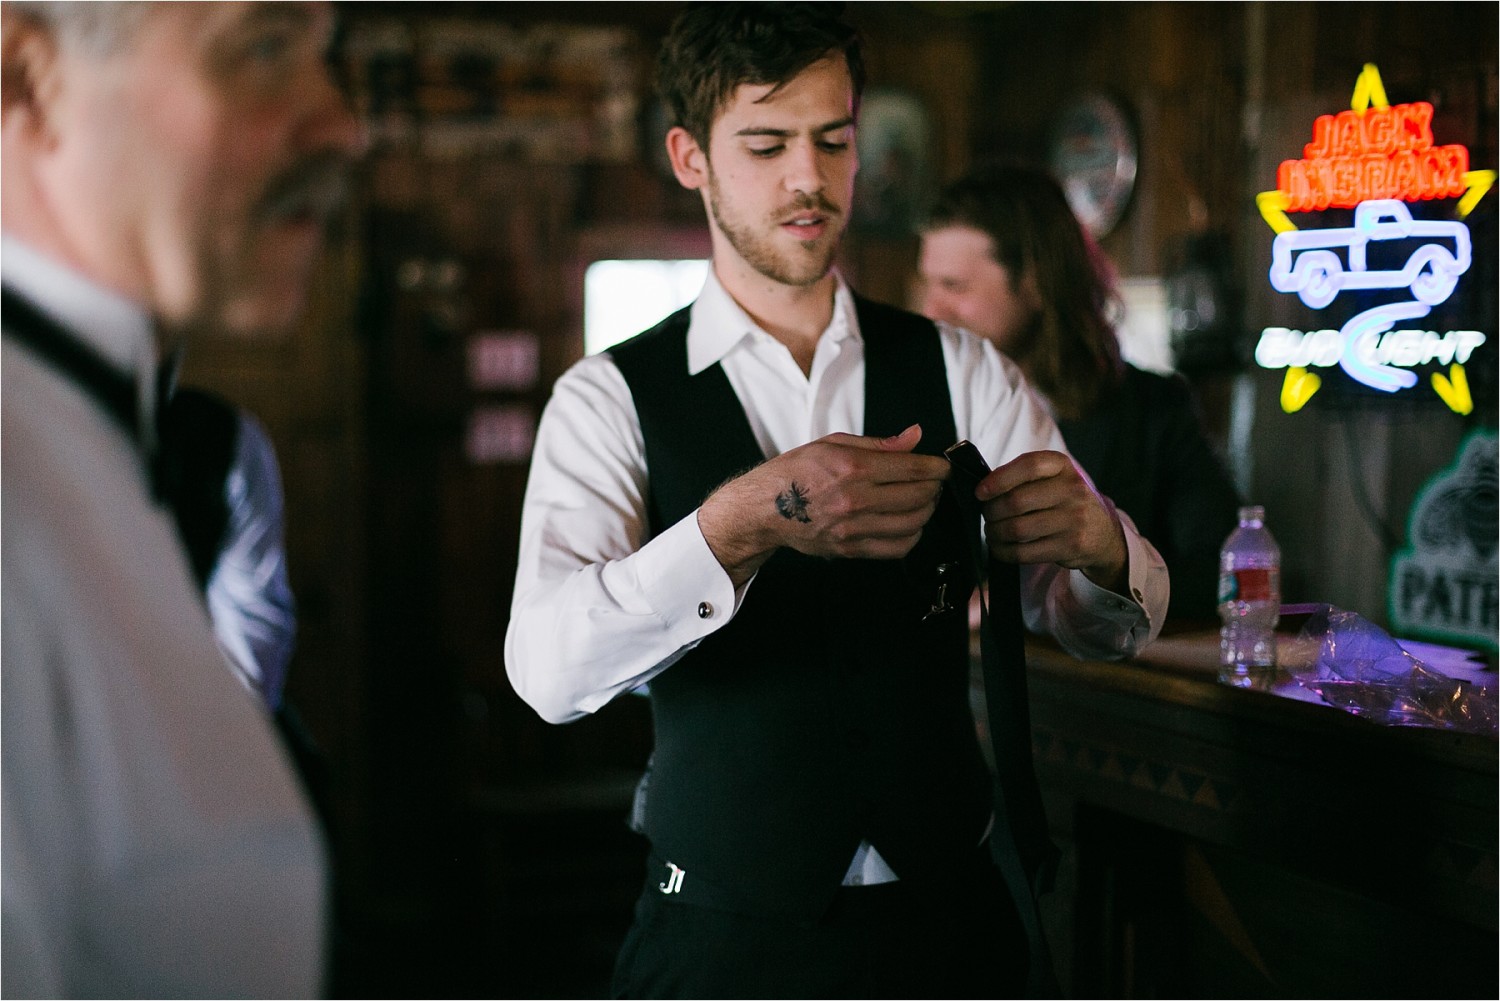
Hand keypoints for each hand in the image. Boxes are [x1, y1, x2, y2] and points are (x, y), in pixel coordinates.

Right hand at [698, 424, 949, 584]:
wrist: (764, 507)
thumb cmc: (796, 471)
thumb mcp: (833, 443)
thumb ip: (879, 443)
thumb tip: (915, 436)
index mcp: (852, 467)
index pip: (912, 469)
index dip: (937, 468)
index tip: (943, 467)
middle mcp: (855, 499)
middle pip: (918, 497)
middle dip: (934, 488)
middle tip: (934, 482)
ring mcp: (853, 528)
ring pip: (913, 524)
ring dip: (926, 511)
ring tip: (923, 501)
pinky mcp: (850, 549)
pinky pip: (897, 548)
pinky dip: (912, 536)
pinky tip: (909, 524)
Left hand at [976, 450, 1127, 591]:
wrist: (1103, 533)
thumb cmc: (1065, 501)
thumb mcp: (1054, 478)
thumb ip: (1024, 478)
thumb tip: (983, 490)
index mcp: (1063, 466)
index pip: (1028, 466)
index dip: (998, 479)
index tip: (980, 492)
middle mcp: (1073, 490)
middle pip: (1016, 501)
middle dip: (991, 511)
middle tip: (986, 515)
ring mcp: (1074, 520)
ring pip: (1017, 529)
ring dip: (995, 532)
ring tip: (992, 531)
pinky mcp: (1071, 546)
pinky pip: (1024, 553)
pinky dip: (1004, 551)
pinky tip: (1000, 547)